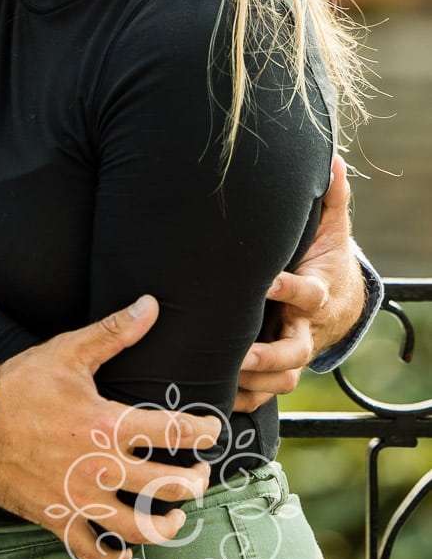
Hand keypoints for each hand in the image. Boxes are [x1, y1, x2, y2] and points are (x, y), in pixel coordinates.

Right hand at [0, 296, 219, 558]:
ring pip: (138, 528)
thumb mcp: (68, 352)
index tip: (211, 430)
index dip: (202, 431)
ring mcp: (79, 498)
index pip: (174, 431)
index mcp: (108, 424)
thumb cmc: (19, 385)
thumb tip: (151, 305)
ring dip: (165, 525)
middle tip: (199, 476)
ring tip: (175, 517)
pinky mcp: (56, 517)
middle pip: (167, 486)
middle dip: (193, 483)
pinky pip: (90, 551)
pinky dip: (110, 556)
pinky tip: (122, 551)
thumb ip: (113, 332)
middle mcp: (101, 467)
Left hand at [235, 154, 359, 411]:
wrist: (343, 302)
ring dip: (252, 383)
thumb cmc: (326, 259)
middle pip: (294, 351)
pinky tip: (215, 397)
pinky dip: (244, 399)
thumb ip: (331, 197)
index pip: (306, 294)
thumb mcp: (332, 228)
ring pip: (280, 381)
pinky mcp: (279, 369)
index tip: (266, 281)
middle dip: (267, 354)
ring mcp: (293, 352)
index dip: (288, 289)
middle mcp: (305, 328)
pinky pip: (264, 394)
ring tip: (219, 379)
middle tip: (238, 351)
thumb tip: (332, 158)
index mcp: (317, 293)